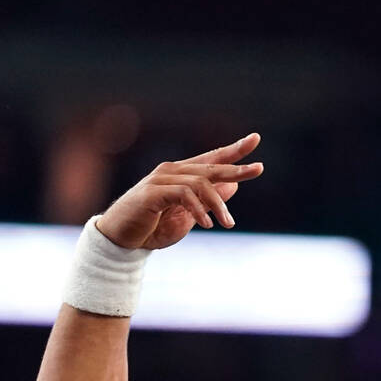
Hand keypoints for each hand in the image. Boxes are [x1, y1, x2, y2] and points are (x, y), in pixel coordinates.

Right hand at [96, 133, 264, 249]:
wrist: (121, 240)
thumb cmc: (153, 227)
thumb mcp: (189, 216)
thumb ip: (208, 201)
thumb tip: (233, 186)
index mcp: (182, 175)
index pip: (212, 159)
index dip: (233, 150)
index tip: (255, 139)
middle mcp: (172, 171)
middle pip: (210, 166)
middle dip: (236, 168)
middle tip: (258, 169)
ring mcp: (161, 180)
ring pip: (200, 183)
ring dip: (218, 205)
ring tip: (228, 224)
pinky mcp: (152, 193)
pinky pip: (183, 194)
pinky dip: (198, 209)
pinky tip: (207, 224)